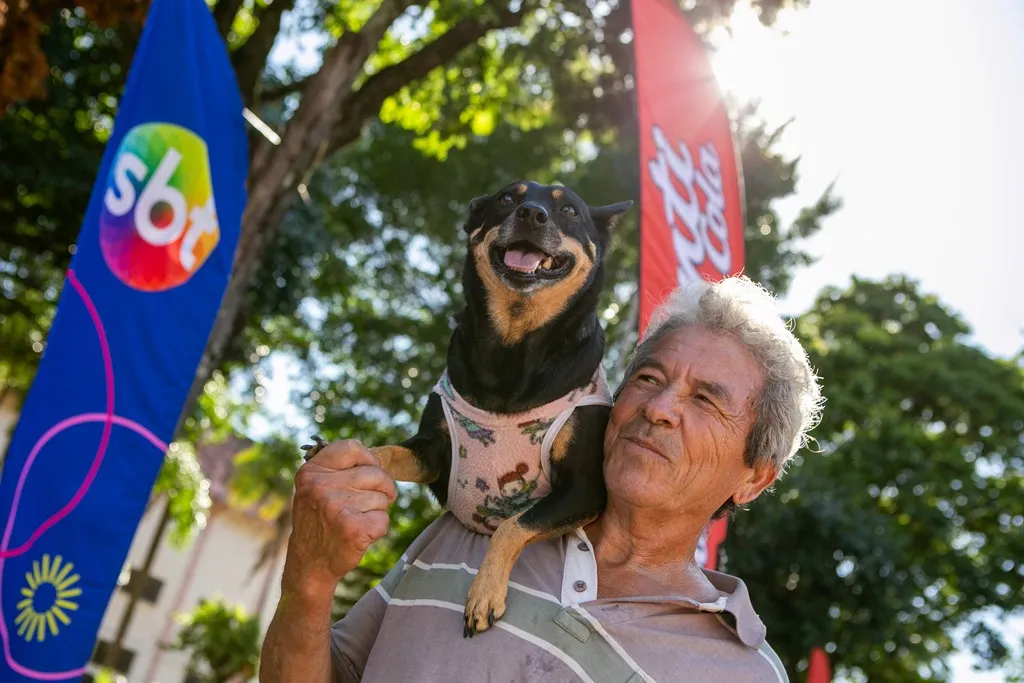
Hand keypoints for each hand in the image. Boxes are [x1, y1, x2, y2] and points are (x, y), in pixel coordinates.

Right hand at [284, 438, 397, 595]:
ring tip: (357, 520)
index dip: (369, 458)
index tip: (371, 471)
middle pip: (375, 473)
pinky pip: (384, 519)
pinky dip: (379, 528)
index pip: (351, 447)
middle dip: (382, 488)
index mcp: (311, 472)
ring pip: (382, 497)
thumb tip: (376, 457)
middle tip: (371, 502)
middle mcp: (321, 487)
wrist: (310, 563)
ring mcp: (336, 508)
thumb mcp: (316, 488)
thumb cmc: (320, 520)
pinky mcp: (353, 530)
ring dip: (377, 510)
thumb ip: (339, 469)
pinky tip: (361, 534)